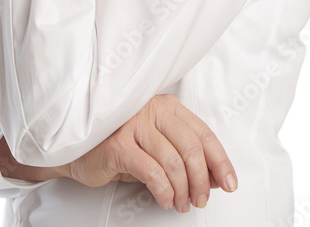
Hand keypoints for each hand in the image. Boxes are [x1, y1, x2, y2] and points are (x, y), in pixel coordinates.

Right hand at [67, 93, 236, 212]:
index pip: (203, 133)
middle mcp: (151, 109)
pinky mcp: (119, 144)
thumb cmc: (120, 146)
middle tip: (199, 200)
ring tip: (179, 203)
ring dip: (182, 190)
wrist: (79, 150)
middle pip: (191, 148)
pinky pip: (153, 172)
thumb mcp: (158, 148)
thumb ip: (185, 157)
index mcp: (166, 106)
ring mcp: (134, 124)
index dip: (221, 161)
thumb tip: (216, 177)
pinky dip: (164, 191)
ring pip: (173, 162)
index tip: (229, 183)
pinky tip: (164, 199)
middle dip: (201, 181)